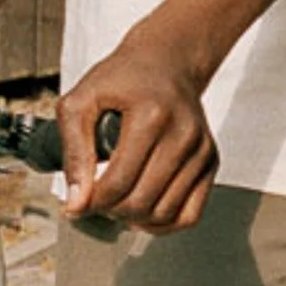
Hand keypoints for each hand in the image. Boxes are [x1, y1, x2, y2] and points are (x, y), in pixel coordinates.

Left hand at [60, 32, 216, 234]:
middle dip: (110, 211)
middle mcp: (184, 134)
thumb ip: (74, 151)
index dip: (91, 201)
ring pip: (165, 214)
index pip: (118, 183)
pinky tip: (144, 211)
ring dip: (135, 219)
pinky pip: (190, 215)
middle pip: (142, 202)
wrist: (166, 61)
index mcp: (151, 116)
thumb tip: (76, 202)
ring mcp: (202, 150)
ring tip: (118, 202)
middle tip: (97, 199)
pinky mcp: (211, 162)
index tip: (78, 200)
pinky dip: (163, 223)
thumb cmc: (122, 78)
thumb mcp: (82, 101)